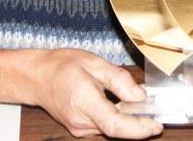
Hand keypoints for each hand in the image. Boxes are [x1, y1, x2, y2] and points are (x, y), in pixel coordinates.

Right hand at [30, 49, 162, 137]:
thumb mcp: (94, 63)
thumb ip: (120, 80)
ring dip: (127, 119)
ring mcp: (79, 128)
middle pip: (117, 129)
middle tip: (155, 109)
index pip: (116, 125)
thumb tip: (140, 96)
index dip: (139, 128)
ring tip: (136, 103)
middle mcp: (81, 122)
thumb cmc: (61, 66)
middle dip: (138, 121)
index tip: (156, 125)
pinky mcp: (80, 128)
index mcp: (85, 102)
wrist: (36, 76)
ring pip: (112, 129)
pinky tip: (119, 104)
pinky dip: (116, 118)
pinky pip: (104, 126)